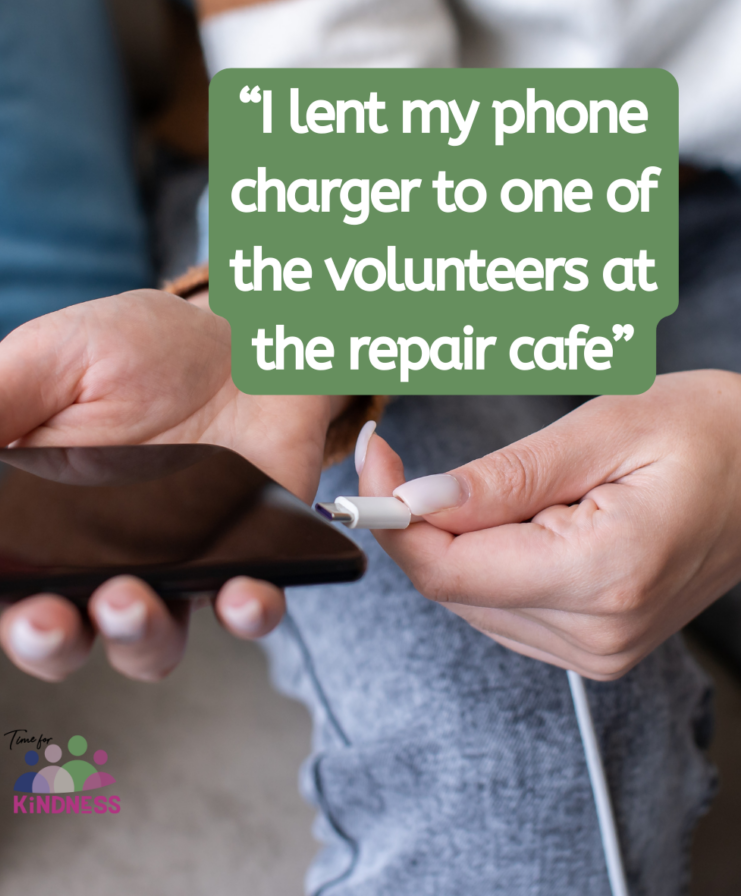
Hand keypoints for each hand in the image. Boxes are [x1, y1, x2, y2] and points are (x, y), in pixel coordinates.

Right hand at [0, 290, 335, 679]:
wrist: (249, 343)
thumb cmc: (149, 350)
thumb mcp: (60, 356)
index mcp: (38, 514)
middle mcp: (102, 555)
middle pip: (61, 635)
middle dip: (46, 640)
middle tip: (42, 614)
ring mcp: (176, 565)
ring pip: (147, 643)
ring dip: (135, 635)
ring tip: (127, 595)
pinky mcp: (245, 559)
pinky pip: (245, 608)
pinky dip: (244, 611)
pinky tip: (241, 592)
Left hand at [359, 370, 740, 679]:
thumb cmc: (707, 433)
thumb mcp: (602, 430)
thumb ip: (504, 477)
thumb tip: (415, 502)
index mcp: (603, 575)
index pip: (450, 572)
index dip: (392, 520)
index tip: (373, 463)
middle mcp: (598, 633)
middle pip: (452, 588)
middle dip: (419, 525)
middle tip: (411, 461)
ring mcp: (599, 649)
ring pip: (470, 600)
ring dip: (458, 542)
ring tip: (514, 487)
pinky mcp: (594, 645)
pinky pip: (502, 607)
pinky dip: (488, 560)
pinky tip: (526, 519)